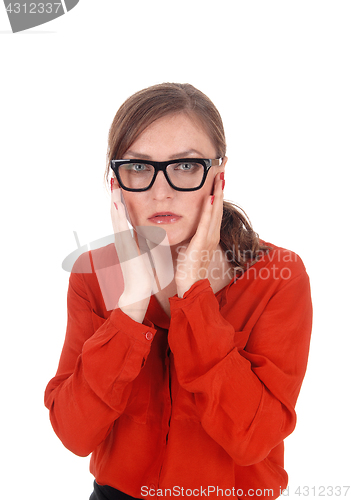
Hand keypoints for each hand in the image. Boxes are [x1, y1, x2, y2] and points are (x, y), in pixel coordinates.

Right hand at [111, 183, 153, 322]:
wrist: (137, 291)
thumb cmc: (141, 275)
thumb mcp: (146, 254)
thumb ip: (147, 243)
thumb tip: (154, 233)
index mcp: (127, 240)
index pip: (123, 218)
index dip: (121, 203)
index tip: (121, 189)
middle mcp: (122, 240)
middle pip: (116, 214)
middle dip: (115, 197)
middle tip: (114, 181)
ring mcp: (121, 243)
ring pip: (116, 219)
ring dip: (114, 202)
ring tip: (113, 187)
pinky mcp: (124, 248)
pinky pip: (120, 228)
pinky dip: (118, 216)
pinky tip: (117, 205)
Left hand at [175, 171, 223, 297]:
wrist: (190, 286)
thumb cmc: (188, 268)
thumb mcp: (189, 245)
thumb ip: (190, 233)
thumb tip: (183, 221)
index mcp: (209, 233)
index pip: (214, 207)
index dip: (217, 190)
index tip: (219, 174)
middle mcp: (212, 234)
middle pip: (219, 205)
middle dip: (221, 186)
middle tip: (225, 166)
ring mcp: (208, 239)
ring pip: (215, 212)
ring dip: (218, 193)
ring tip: (220, 176)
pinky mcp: (201, 245)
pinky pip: (206, 225)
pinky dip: (209, 211)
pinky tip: (210, 199)